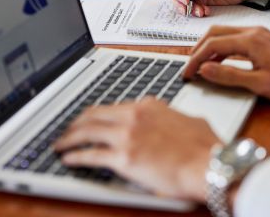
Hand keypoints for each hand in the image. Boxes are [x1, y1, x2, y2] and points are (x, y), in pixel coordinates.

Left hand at [54, 98, 220, 201]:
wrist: (210, 163)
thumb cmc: (205, 147)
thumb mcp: (189, 122)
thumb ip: (174, 119)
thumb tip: (173, 122)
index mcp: (149, 106)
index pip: (114, 106)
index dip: (98, 114)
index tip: (91, 119)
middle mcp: (135, 115)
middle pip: (94, 114)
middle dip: (76, 122)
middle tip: (67, 129)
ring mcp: (127, 135)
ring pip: (86, 131)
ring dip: (69, 138)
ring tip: (59, 144)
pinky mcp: (123, 157)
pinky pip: (90, 155)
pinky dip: (75, 156)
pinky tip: (68, 158)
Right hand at [183, 26, 269, 101]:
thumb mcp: (259, 84)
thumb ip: (228, 76)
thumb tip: (205, 70)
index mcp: (250, 41)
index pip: (212, 45)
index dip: (196, 59)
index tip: (187, 73)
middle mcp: (253, 32)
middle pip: (215, 33)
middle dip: (198, 50)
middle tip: (189, 68)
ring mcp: (259, 33)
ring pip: (224, 34)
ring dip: (209, 47)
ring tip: (201, 66)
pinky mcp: (263, 39)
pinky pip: (235, 38)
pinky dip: (222, 48)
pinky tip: (220, 62)